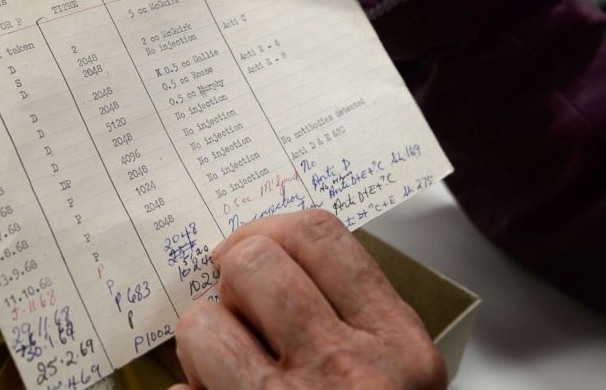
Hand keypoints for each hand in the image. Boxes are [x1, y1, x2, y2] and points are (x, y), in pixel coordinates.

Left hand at [171, 210, 445, 389]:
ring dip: (205, 344)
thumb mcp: (401, 375)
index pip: (319, 235)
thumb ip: (353, 315)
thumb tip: (265, 257)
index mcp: (397, 344)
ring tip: (224, 369)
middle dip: (232, 280)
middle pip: (255, 262)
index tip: (248, 246)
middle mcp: (350, 373)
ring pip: (204, 323)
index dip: (267, 229)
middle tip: (238, 311)